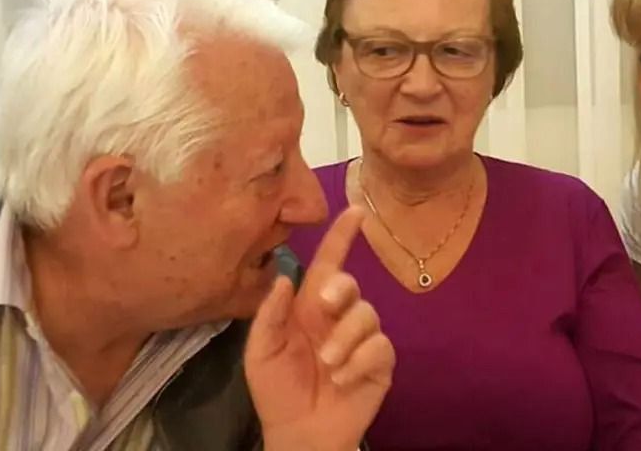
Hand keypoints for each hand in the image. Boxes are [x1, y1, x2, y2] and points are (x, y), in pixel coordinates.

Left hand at [245, 206, 394, 450]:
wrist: (299, 433)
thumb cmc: (278, 391)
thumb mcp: (260, 352)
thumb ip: (270, 315)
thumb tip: (285, 277)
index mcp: (310, 308)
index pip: (328, 265)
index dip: (341, 237)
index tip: (356, 212)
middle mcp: (339, 317)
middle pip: (351, 285)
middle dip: (340, 290)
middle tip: (325, 309)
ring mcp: (363, 339)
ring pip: (367, 315)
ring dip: (344, 339)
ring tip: (327, 365)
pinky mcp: (380, 362)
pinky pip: (379, 347)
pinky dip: (358, 362)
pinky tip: (342, 379)